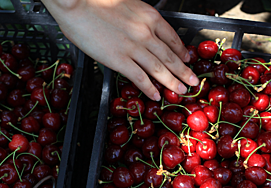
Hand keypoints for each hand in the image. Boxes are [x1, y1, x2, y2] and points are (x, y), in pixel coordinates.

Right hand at [42, 0, 198, 100]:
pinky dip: (150, 88)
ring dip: (173, 82)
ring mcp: (134, 47)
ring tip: (182, 91)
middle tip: (194, 82)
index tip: (187, 59)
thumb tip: (142, 29)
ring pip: (160, 69)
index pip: (172, 38)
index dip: (181, 52)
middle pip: (170, 56)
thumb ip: (138, 18)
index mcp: (149, 16)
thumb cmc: (96, 0)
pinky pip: (140, 77)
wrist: (76, 1)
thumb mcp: (127, 3)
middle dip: (184, 71)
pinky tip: (156, 95)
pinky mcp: (119, 59)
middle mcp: (146, 32)